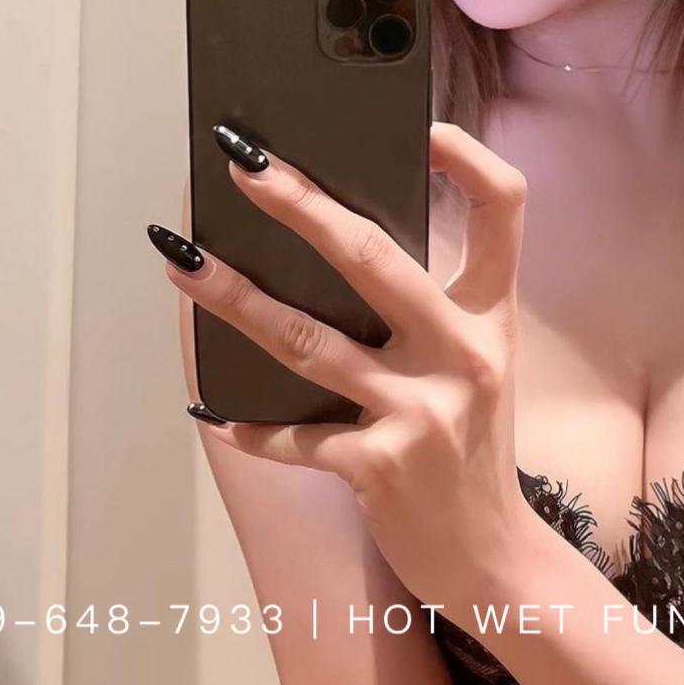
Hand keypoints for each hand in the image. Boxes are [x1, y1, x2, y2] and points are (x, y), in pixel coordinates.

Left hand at [153, 122, 535, 615]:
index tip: (420, 125)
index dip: (470, 158)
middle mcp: (464, 353)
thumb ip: (428, 305)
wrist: (494, 559)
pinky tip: (208, 406)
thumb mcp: (474, 363)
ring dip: (232, 298)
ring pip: (307, 339)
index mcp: (491, 314)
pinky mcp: (381, 467)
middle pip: (372, 257)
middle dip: (297, 203)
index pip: (505, 209)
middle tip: (239, 162)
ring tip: (178, 260)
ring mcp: (423, 411)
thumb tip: (328, 236)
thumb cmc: (469, 443)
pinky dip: (247, 423)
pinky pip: (295, 436)